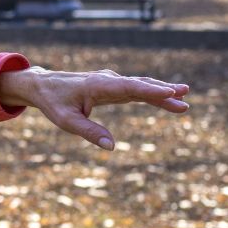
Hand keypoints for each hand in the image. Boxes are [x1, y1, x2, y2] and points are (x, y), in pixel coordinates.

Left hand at [0, 66, 189, 149]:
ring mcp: (111, 81)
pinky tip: (166, 98)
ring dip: (161, 92)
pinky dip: (151, 94)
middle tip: (185, 96)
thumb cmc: (54, 102)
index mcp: (98, 85)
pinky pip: (135, 90)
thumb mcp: (67, 121)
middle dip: (163, 91)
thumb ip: (90, 133)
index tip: (171, 93)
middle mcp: (108, 80)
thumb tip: (112, 146)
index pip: (129, 87)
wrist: (42, 85)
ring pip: (140, 86)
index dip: (150, 91)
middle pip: (140, 85)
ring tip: (183, 99)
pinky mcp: (111, 86)